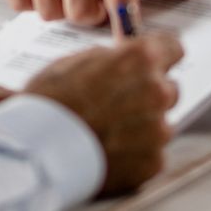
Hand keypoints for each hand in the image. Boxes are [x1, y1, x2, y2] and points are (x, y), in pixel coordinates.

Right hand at [24, 33, 183, 195]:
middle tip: (118, 105)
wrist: (37, 147)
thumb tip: (124, 64)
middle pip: (169, 90)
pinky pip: (152, 154)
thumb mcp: (77, 61)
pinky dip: (136, 155)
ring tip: (109, 133)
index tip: (155, 63)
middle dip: (149, 95)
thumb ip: (112, 60)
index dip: (161, 56)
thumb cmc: (50, 101)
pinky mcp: (153, 162)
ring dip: (142, 127)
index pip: (174, 48)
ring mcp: (158, 130)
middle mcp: (157, 92)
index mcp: (141, 59)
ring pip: (160, 124)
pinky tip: (110, 153)